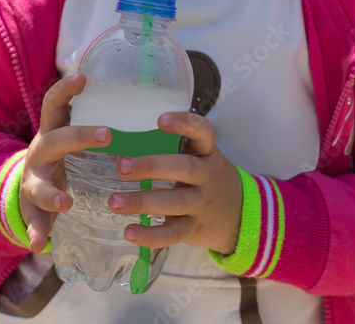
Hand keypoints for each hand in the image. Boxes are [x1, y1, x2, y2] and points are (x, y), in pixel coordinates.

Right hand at [18, 73, 109, 252]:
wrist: (30, 188)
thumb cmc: (65, 157)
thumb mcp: (72, 137)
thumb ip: (96, 125)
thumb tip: (145, 105)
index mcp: (53, 130)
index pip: (55, 103)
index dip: (66, 89)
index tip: (84, 77)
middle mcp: (40, 151)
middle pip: (55, 140)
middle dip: (79, 137)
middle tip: (107, 134)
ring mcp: (33, 180)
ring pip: (38, 185)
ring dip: (52, 194)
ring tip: (65, 203)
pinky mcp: (31, 208)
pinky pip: (33, 220)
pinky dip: (36, 232)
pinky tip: (39, 244)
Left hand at [106, 111, 242, 255]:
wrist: (240, 216)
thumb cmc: (208, 178)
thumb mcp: (201, 158)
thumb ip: (173, 149)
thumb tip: (121, 139)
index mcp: (207, 153)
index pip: (203, 132)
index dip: (184, 124)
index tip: (160, 120)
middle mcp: (207, 176)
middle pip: (183, 168)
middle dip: (151, 166)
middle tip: (121, 167)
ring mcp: (202, 204)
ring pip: (174, 202)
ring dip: (142, 202)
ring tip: (114, 202)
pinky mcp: (195, 228)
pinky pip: (173, 233)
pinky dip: (151, 235)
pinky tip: (129, 231)